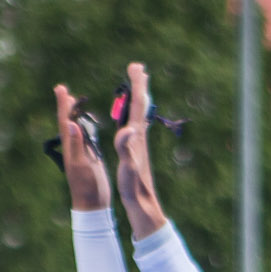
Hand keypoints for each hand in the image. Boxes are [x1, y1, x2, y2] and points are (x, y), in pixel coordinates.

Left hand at [53, 83, 108, 211]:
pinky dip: (86, 127)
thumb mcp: (82, 164)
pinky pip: (86, 138)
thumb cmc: (86, 187)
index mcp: (70, 148)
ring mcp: (82, 153)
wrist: (93, 204)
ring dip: (75, 114)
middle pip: (68, 122)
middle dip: (66, 106)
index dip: (63, 105)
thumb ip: (77, 144)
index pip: (65, 121)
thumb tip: (70, 123)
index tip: (61, 88)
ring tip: (74, 102)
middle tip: (64, 91)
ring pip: (77, 128)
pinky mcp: (90, 158)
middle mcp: (74, 148)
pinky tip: (87, 124)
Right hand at [113, 61, 165, 238]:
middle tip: (138, 67)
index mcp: (136, 137)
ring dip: (137, 97)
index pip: (137, 105)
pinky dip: (133, 115)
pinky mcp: (137, 151)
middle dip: (139, 85)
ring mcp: (139, 143)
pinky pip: (135, 125)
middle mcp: (140, 137)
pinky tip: (132, 117)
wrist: (144, 204)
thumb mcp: (128, 167)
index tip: (136, 66)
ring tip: (138, 85)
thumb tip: (128, 129)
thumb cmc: (134, 187)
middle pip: (140, 105)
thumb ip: (126, 148)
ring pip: (138, 114)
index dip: (136, 85)